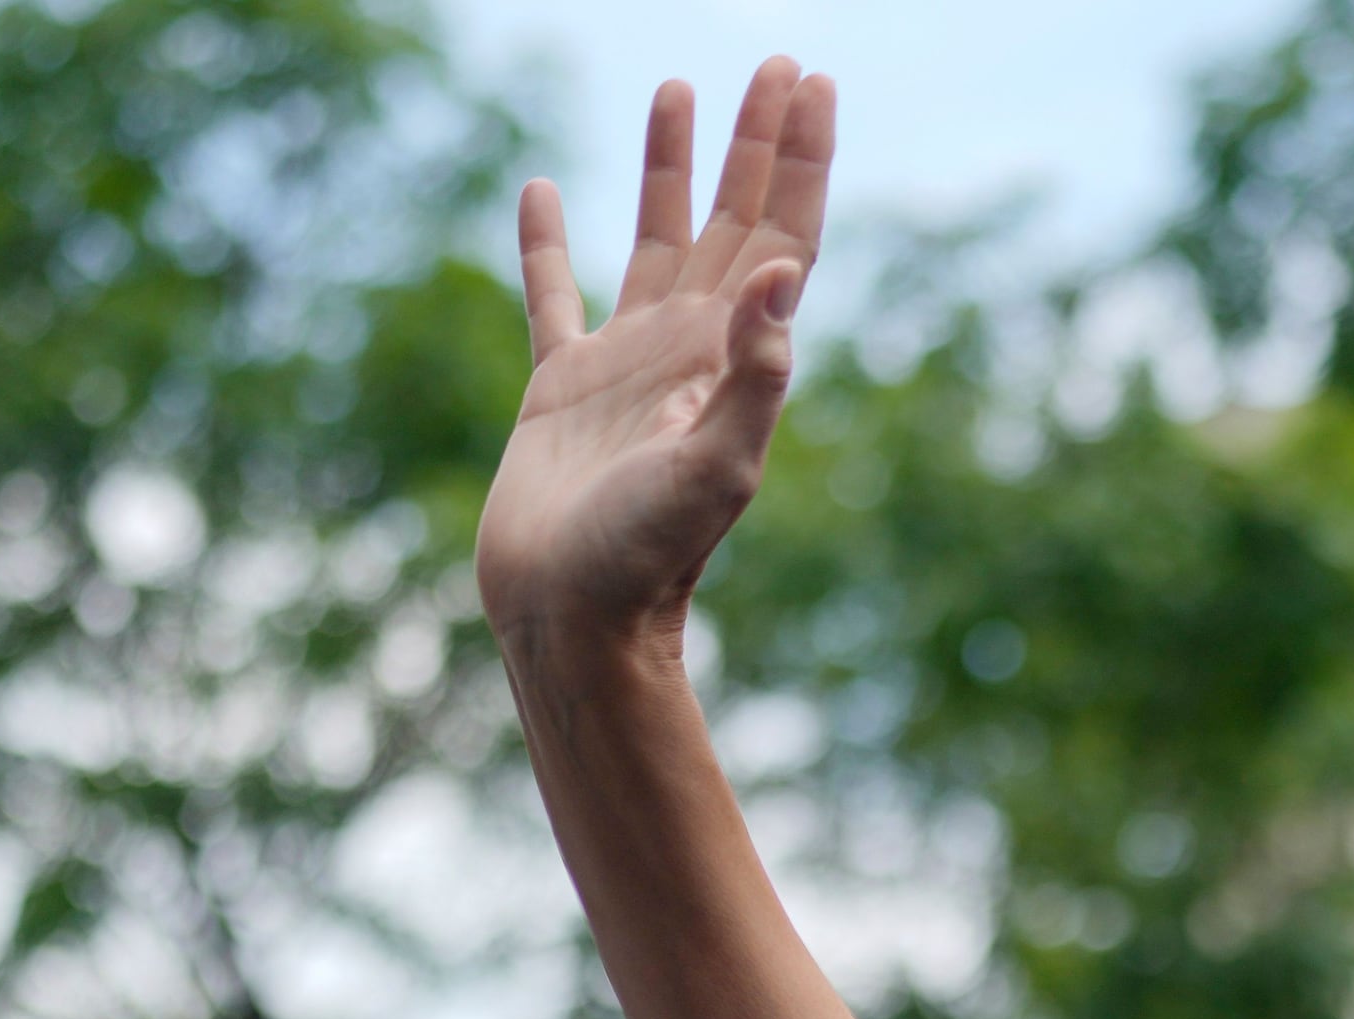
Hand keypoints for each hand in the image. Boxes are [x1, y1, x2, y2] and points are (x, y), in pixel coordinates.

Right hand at [476, 57, 835, 663]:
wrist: (573, 621)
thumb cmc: (648, 558)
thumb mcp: (716, 465)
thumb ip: (755, 372)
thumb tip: (782, 273)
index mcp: (732, 358)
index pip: (780, 238)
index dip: (801, 161)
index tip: (812, 83)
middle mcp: (688, 348)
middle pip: (732, 220)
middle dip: (756, 143)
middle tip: (775, 63)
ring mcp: (625, 363)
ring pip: (652, 238)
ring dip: (669, 167)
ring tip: (677, 89)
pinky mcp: (559, 386)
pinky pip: (553, 294)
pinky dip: (546, 242)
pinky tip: (541, 189)